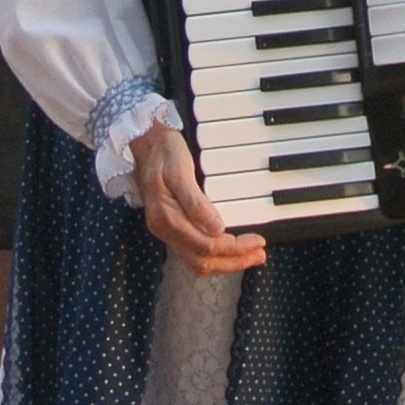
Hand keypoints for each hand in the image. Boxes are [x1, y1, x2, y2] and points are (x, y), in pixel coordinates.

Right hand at [131, 122, 266, 276]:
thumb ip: (196, 203)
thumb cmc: (164, 152)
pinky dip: (214, 255)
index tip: (256, 242)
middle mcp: (165, 230)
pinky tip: (229, 249)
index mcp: (167, 219)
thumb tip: (216, 229)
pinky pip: (193, 253)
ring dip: (225, 262)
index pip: (207, 247)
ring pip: (197, 261)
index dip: (235, 249)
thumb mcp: (180, 172)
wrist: (145, 142)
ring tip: (249, 255)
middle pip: (202, 261)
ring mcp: (167, 230)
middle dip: (234, 261)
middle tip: (259, 253)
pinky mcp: (172, 226)